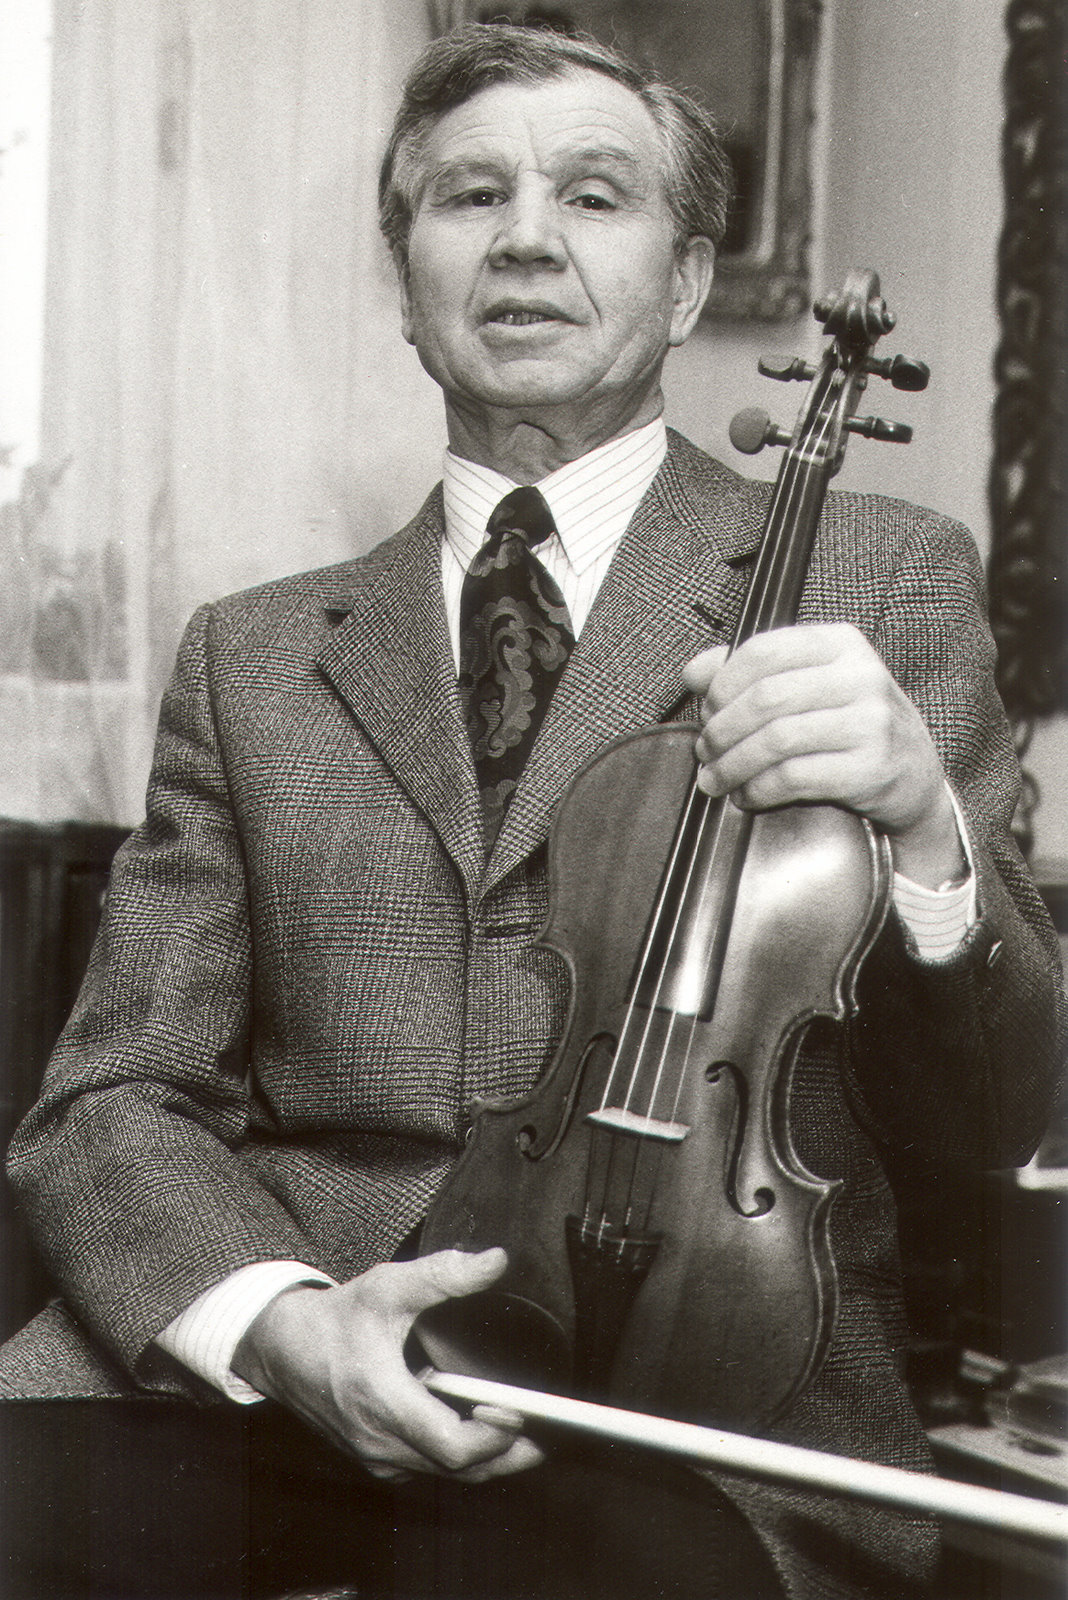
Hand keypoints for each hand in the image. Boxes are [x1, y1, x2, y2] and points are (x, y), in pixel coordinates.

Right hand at [232, 1247, 543, 1482]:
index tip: (517, 1407)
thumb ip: (443, 1274)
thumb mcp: (388, 1286)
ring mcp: (377, 1458)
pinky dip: (462, 1457)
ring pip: (448, 1475)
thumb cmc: (334, 1320)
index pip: (452, 1445)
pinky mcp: (377, 1460)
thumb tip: (495, 1262)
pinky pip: (430, 1471)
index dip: (493, 1435)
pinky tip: (482, 1430)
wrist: (282, 1350)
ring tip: (527, 1430)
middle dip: (509, 1452)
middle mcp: (380, 1441)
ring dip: (489, 1458)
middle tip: (549, 1431)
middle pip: (461, 1470)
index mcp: (383, 1402)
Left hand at [682, 624, 965, 887]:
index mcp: (841, 644)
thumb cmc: (852, 725)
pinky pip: (794, 778)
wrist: (914, 776)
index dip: (723, 683)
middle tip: (705, 751)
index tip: (706, 710)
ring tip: (716, 778)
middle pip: (766, 699)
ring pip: (776, 740)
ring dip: (733, 764)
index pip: (764, 650)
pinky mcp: (870, 769)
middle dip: (722, 730)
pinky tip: (747, 795)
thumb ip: (753, 673)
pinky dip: (758, 789)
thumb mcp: (812, 686)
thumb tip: (695, 672)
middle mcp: (861, 676)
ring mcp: (870, 723)